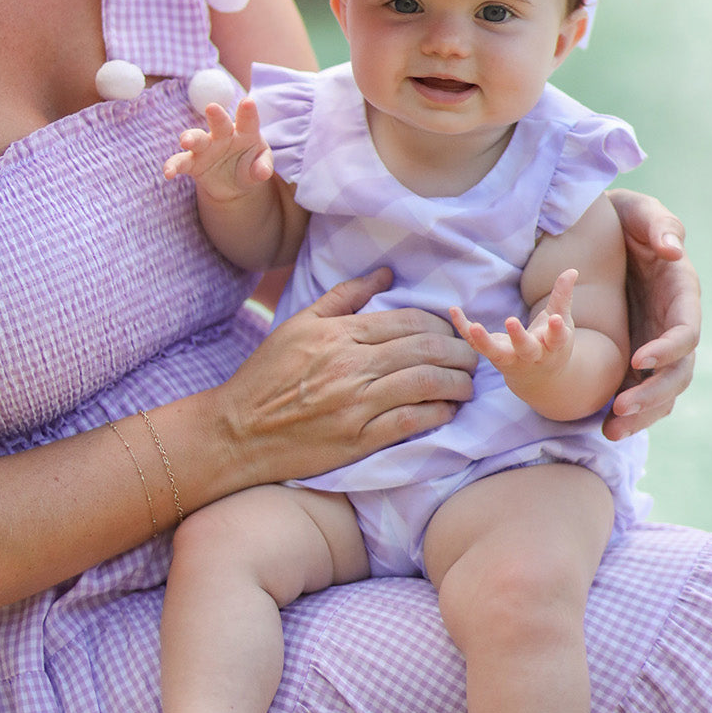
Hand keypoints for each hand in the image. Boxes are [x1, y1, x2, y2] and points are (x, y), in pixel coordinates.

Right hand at [163, 98, 273, 200]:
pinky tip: (168, 173)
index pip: (248, 120)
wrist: (233, 183)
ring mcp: (206, 147)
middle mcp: (223, 135)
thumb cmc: (250, 166)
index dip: (248, 111)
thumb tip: (262, 173)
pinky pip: (181, 162)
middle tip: (212, 108)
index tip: (248, 102)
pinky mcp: (193, 162)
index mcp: (244, 131)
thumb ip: (262, 167)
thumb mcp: (260, 167)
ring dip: (190, 137)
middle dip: (216, 115)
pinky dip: (173, 166)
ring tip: (185, 141)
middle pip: (219, 122)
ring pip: (196, 138)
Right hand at [215, 268, 475, 483]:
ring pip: (426, 384)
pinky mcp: (358, 439)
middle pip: (425, 350)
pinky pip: (411, 421)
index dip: (440, 324)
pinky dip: (438, 414)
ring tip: (467, 383)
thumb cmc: (268, 374)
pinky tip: (448, 411)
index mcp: (340, 334)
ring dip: (457, 383)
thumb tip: (384, 274)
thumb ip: (343, 296)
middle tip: (473, 355)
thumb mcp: (300, 323)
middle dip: (460, 351)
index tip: (453, 330)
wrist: (238, 430)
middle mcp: (352, 365)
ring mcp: (356, 404)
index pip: (408, 321)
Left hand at [451, 269, 577, 388]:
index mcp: (553, 346)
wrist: (538, 377)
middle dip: (519, 337)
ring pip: (496, 353)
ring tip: (474, 327)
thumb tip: (573, 270)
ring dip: (485, 341)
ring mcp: (511, 358)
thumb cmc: (551, 343)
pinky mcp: (493, 355)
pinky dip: (463, 328)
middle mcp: (532, 355)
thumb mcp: (561, 320)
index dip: (556, 330)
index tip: (555, 319)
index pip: (557, 339)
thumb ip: (563, 297)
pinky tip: (454, 310)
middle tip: (510, 321)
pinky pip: (475, 344)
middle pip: (525, 349)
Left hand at [605, 188, 699, 440]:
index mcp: (682, 294)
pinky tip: (604, 424)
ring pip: (662, 390)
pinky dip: (629, 411)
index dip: (667, 350)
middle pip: (678, 372)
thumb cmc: (625, 217)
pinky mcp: (638, 352)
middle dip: (652, 394)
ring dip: (641, 413)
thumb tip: (674, 250)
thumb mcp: (640, 211)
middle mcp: (674, 324)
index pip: (685, 331)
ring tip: (609, 429)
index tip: (638, 360)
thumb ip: (660, 224)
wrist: (601, 228)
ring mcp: (657, 341)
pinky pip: (641, 389)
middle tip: (619, 409)